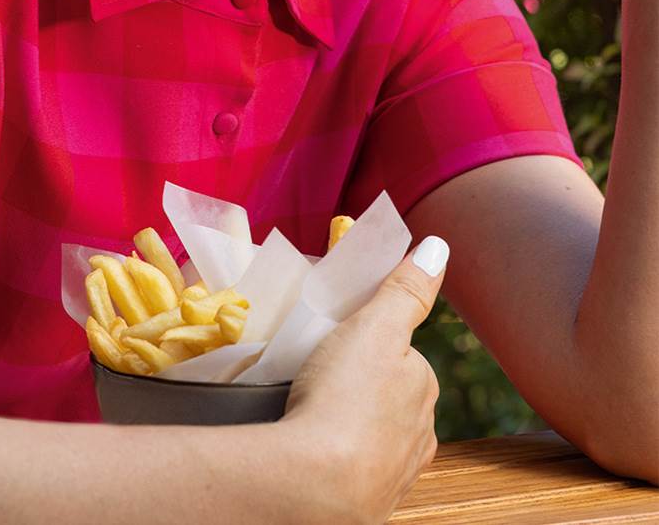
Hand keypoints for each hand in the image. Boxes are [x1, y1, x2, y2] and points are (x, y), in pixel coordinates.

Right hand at [279, 241, 447, 523]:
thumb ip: (403, 290)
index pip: (402, 357)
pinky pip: (356, 468)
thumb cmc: (343, 398)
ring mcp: (396, 471)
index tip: (334, 345)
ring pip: (375, 435)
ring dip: (351, 426)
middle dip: (360, 388)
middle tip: (315, 378)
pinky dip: (339, 457)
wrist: (318, 484)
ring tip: (309, 415)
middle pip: (390, 397)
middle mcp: (421, 433)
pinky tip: (314, 450)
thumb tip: (438, 246)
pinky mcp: (370, 500)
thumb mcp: (372, 327)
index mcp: (423, 388)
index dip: (367, 345)